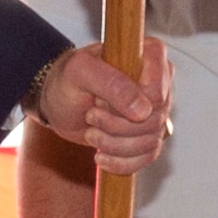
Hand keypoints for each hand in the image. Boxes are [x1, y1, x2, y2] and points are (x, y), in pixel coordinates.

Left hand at [37, 38, 174, 175]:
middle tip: (91, 116)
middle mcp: (159, 81)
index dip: (129, 107)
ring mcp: (156, 109)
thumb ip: (112, 83)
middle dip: (116, 127)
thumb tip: (143, 110)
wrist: (58, 102)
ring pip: (152, 141)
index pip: (157, 94)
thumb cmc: (66, 80)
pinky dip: (122, 162)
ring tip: (91, 134)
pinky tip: (101, 157)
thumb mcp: (80, 72)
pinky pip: (148, 157)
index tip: (100, 103)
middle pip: (154, 120)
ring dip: (115, 145)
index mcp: (149, 55)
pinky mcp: (148, 133)